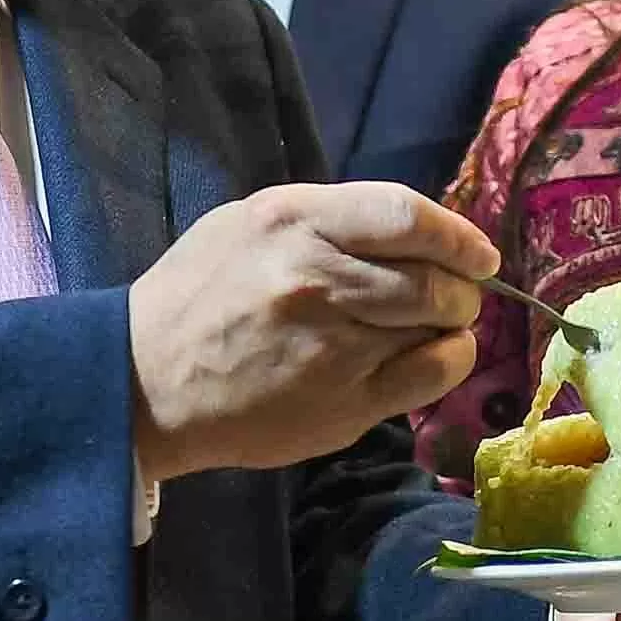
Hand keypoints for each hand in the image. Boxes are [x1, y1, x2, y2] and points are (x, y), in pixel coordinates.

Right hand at [127, 181, 493, 480]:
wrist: (145, 382)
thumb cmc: (200, 294)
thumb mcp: (249, 224)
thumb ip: (328, 219)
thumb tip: (411, 229)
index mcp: (294, 223)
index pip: (407, 216)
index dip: (457, 235)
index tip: (475, 251)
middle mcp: (318, 280)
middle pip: (433, 278)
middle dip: (461, 284)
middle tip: (454, 292)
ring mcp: (333, 347)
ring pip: (437, 326)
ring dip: (451, 322)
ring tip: (432, 324)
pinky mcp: (344, 404)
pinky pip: (431, 375)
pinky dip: (448, 360)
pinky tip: (429, 356)